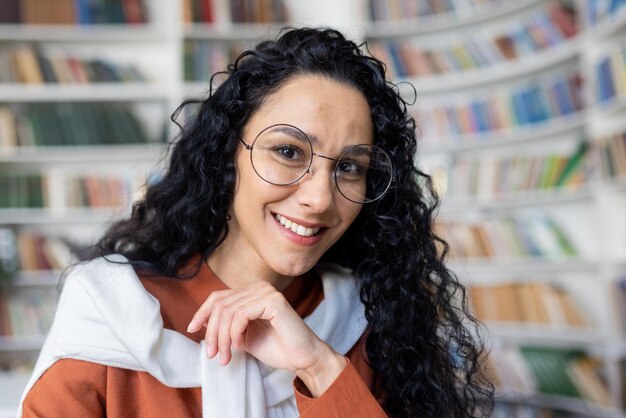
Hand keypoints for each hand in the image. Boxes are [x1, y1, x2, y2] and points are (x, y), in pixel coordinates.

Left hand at [186, 281, 346, 394]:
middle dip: (212, 332)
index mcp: (252, 292)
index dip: (202, 312)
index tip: (192, 330)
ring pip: (227, 311)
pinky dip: (235, 333)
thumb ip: (226, 326)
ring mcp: (266, 292)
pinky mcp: (273, 301)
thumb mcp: (243, 336)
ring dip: (222, 337)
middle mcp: (259, 287)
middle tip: (212, 354)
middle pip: (219, 304)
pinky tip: (240, 346)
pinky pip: (241, 314)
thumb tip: (200, 322)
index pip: (218, 297)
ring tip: (226, 356)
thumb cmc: (277, 348)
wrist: (302, 358)